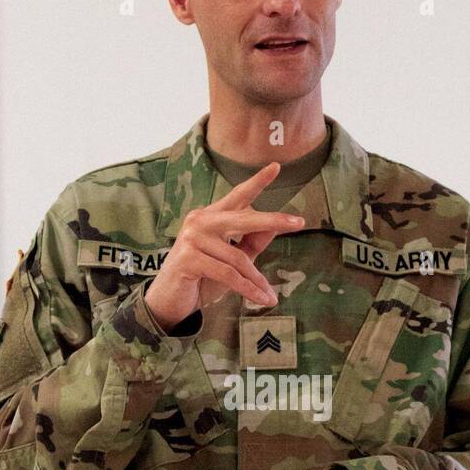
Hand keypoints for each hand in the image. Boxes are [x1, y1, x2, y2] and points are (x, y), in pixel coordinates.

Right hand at [143, 163, 305, 329]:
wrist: (171, 303)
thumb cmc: (201, 279)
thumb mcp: (231, 261)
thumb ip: (250, 244)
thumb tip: (274, 229)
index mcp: (211, 217)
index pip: (237, 197)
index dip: (257, 182)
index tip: (276, 167)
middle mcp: (200, 221)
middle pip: (243, 219)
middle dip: (272, 221)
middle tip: (299, 222)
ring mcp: (192, 238)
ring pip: (238, 258)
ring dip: (257, 280)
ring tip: (269, 296)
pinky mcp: (188, 259)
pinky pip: (228, 275)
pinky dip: (247, 290)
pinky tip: (260, 300)